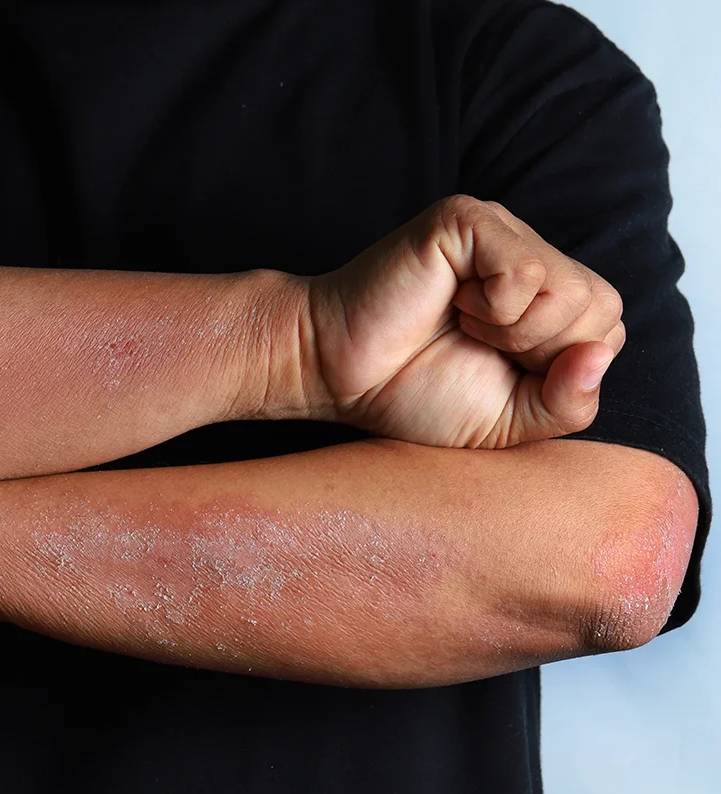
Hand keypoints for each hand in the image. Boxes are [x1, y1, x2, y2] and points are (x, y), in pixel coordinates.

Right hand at [307, 195, 624, 447]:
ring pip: (572, 291)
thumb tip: (597, 355)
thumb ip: (568, 401)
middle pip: (602, 307)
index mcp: (542, 297)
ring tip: (461, 325)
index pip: (607, 329)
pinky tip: (451, 306)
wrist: (338, 376)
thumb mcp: (509, 421)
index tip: (494, 367)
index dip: (556, 368)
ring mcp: (501, 232)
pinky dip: (493, 311)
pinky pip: (527, 274)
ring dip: (513, 332)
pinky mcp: (469, 222)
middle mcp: (528, 254)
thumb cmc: (411, 392)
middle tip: (476, 346)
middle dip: (541, 352)